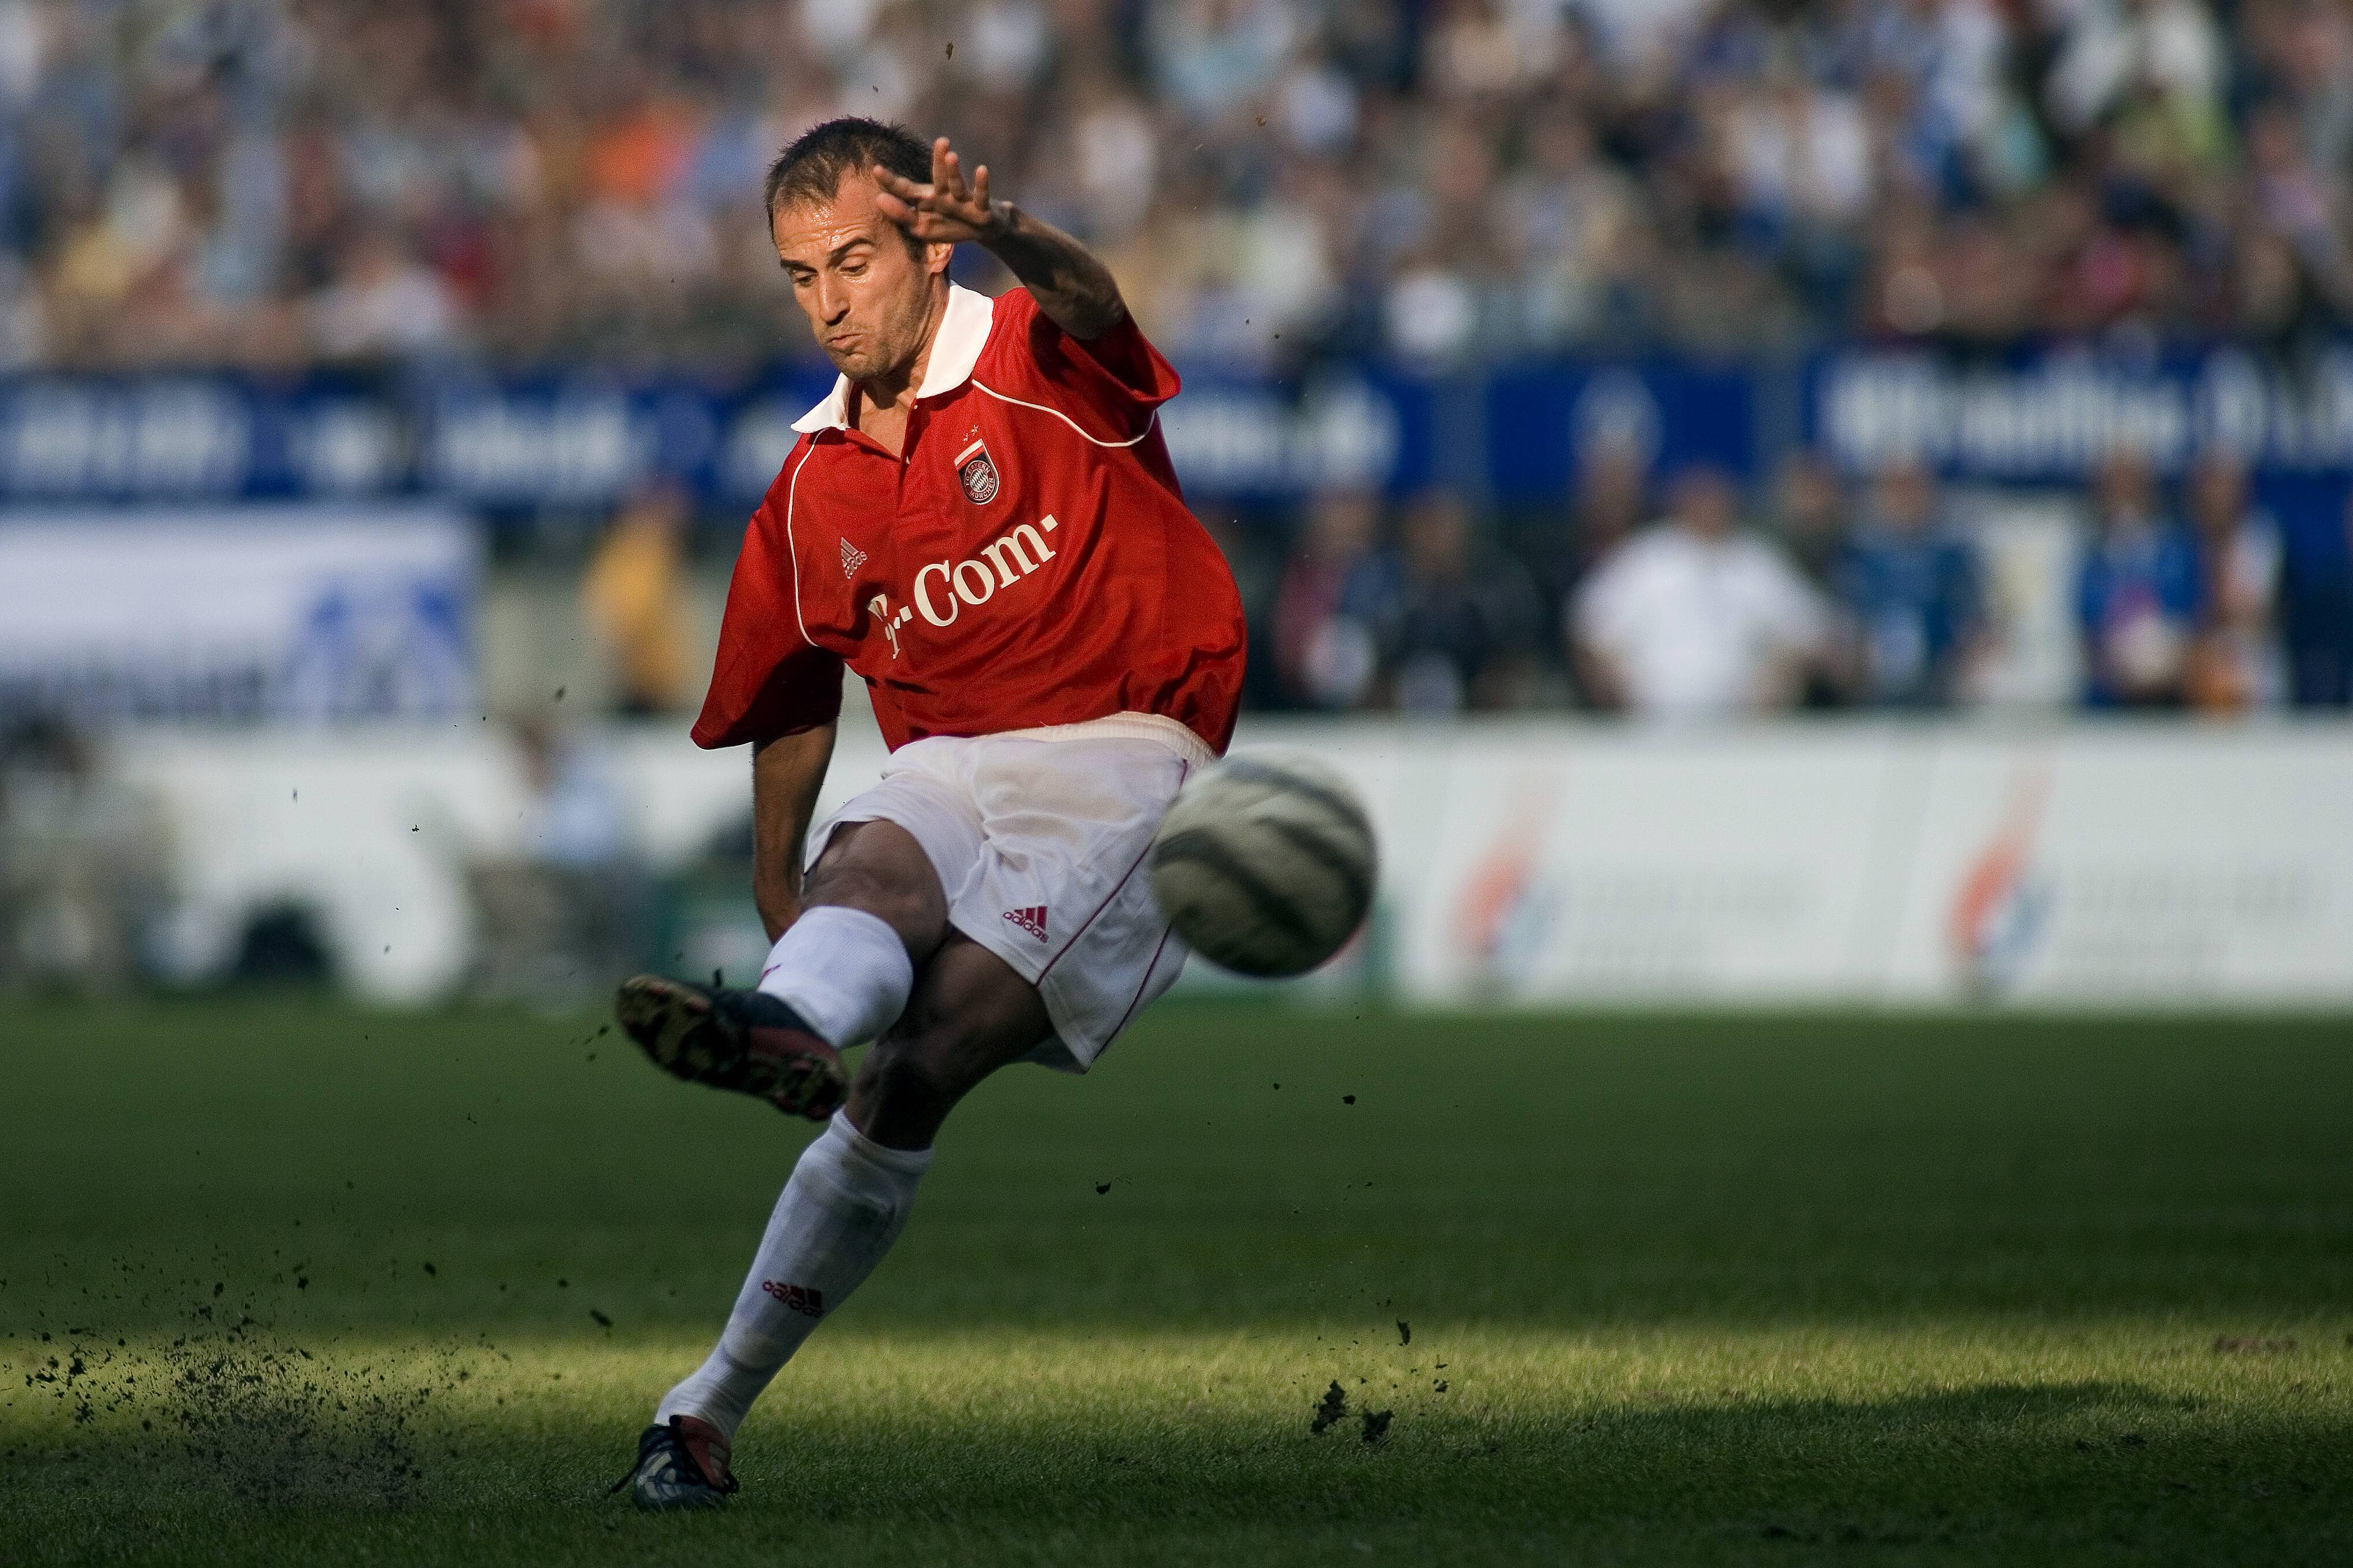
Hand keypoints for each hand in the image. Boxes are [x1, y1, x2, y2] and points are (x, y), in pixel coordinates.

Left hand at [872, 137, 1004, 245]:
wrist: (984, 229)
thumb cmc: (950, 224)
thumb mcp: (922, 227)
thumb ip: (902, 215)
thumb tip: (878, 198)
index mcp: (926, 200)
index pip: (906, 189)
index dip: (892, 182)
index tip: (876, 170)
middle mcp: (943, 196)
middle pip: (937, 178)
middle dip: (937, 161)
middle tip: (938, 142)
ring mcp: (963, 201)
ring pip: (957, 184)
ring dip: (953, 170)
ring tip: (951, 155)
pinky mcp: (982, 208)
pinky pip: (981, 196)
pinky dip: (981, 184)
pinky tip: (981, 169)